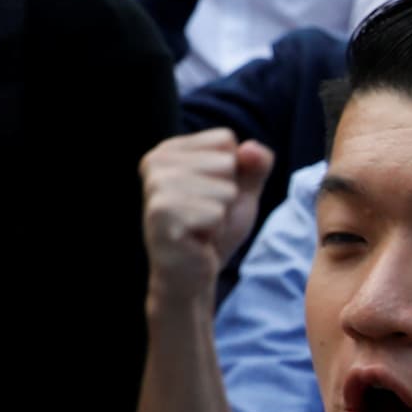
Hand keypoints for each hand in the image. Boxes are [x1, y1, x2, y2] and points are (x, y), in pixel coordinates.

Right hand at [140, 130, 277, 293]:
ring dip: (221, 213)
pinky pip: (216, 212)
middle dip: (227, 194)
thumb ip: (255, 163)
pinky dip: (215, 228)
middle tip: (204, 214)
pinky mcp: (161, 215)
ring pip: (224, 189)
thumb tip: (250, 149)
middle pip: (227, 162)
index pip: (225, 139)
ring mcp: (155, 188)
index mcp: (169, 149)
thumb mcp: (243, 189)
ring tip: (200, 226)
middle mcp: (155, 162)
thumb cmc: (214, 227)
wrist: (193, 273)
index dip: (232, 171)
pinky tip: (195, 238)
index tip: (210, 193)